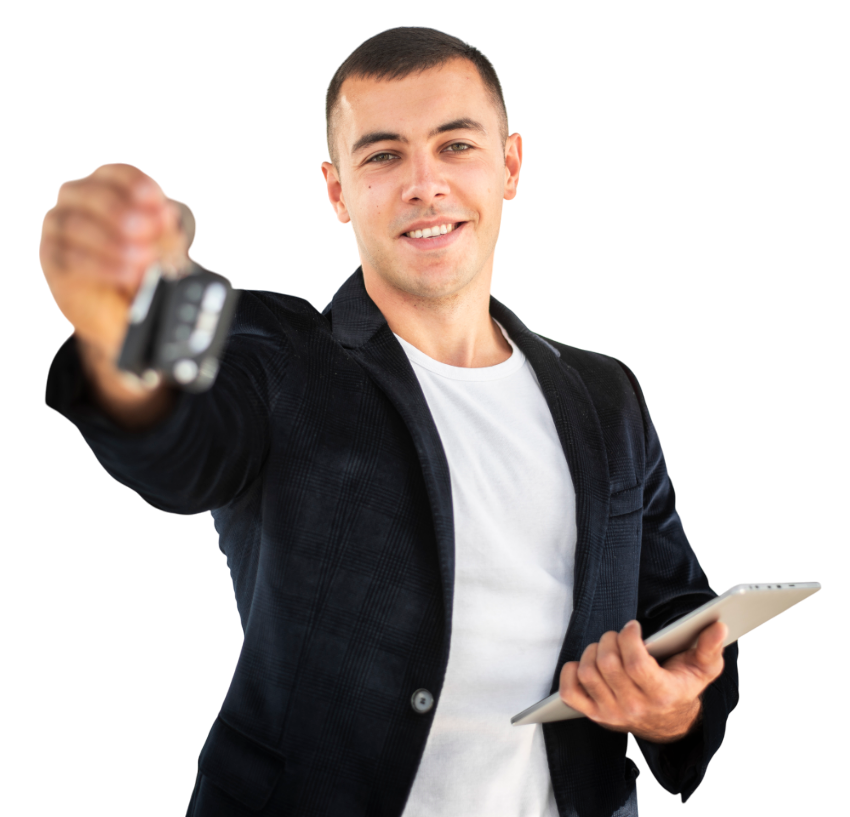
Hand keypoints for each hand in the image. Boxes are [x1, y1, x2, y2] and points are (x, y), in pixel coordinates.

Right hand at [39, 162, 190, 367]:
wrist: (120, 307)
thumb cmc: (142, 266)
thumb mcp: (163, 247)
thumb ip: (164, 231)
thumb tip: (165, 214)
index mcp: (108, 187)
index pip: (115, 172)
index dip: (134, 182)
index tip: (156, 198)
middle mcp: (78, 200)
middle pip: (92, 194)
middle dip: (122, 211)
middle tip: (149, 229)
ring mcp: (60, 226)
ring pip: (76, 224)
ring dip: (113, 241)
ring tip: (143, 257)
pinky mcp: (53, 257)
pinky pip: (69, 256)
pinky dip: (102, 265)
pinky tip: (128, 273)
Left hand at [559, 619, 727, 742]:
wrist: (669, 723)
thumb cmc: (683, 686)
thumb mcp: (703, 669)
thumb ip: (710, 647)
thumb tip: (718, 627)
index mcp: (662, 694)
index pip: (635, 663)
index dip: (629, 638)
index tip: (633, 627)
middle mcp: (635, 707)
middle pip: (608, 665)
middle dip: (610, 639)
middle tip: (618, 635)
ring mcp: (612, 714)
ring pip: (587, 673)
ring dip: (592, 651)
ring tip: (606, 647)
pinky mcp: (595, 715)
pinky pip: (570, 692)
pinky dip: (570, 673)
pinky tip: (584, 663)